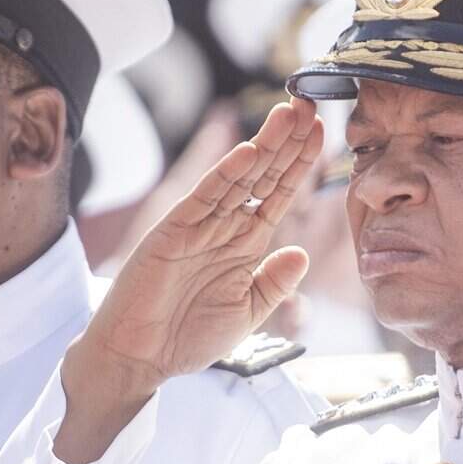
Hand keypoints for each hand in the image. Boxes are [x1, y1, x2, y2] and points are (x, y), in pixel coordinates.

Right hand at [56, 98, 323, 463]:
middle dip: (287, 141)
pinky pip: (204, 197)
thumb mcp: (247, 314)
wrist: (140, 358)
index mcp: (244, 245)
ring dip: (265, 146)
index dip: (300, 164)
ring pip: (238, 178)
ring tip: (289, 114)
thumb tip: (302, 253)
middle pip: (262, 175)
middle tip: (311, 104)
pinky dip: (226, 175)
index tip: (322, 133)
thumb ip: (273, 283)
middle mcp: (224, 227)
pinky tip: (249, 152)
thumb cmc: (188, 338)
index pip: (278, 194)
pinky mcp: (172, 231)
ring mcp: (198, 226)